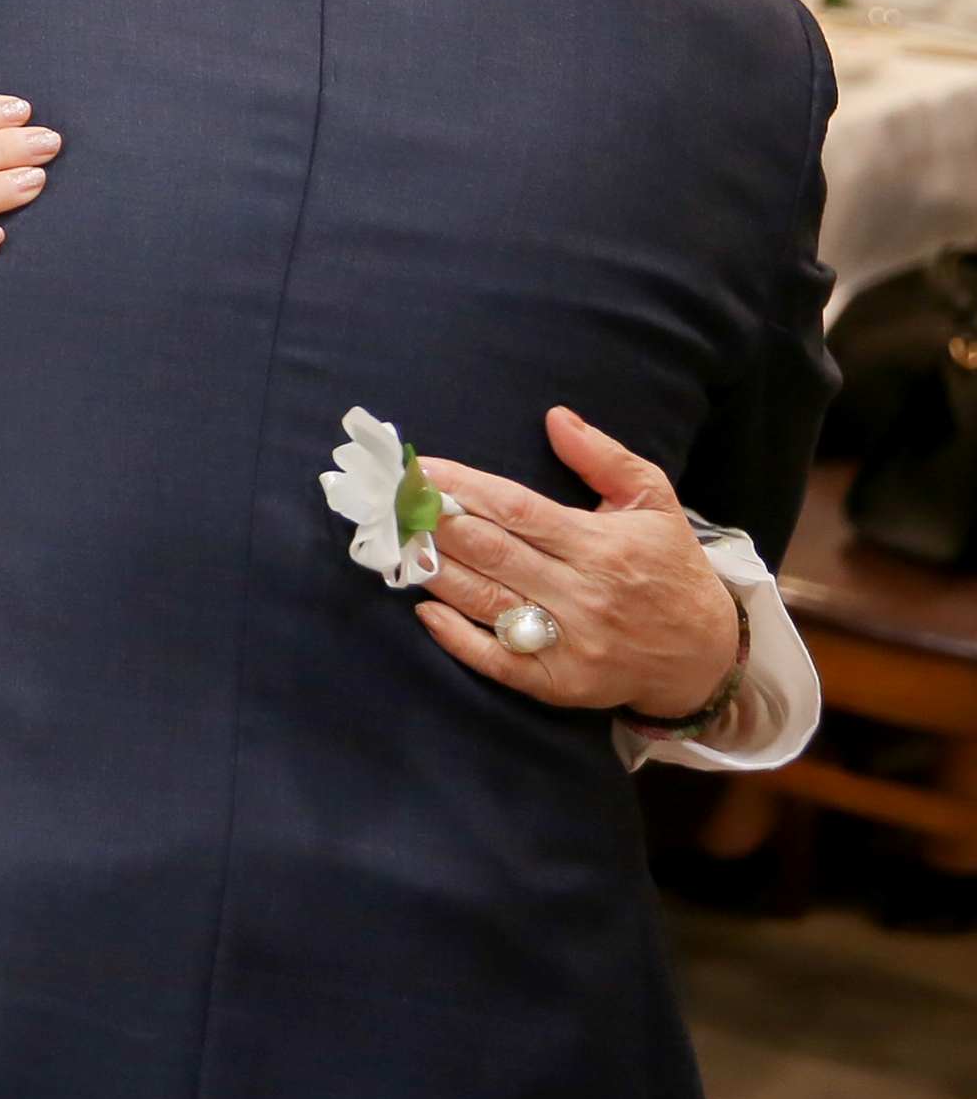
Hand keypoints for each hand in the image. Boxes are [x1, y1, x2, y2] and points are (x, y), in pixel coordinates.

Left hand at [414, 408, 744, 720]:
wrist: (704, 655)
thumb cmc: (670, 568)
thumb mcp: (654, 502)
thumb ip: (605, 458)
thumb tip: (555, 417)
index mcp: (599, 545)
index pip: (516, 509)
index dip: (463, 487)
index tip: (420, 470)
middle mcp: (582, 593)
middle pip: (492, 553)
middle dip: (436, 525)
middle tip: (393, 503)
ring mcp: (570, 641)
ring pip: (486, 601)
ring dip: (435, 572)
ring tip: (396, 546)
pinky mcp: (559, 682)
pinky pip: (497, 660)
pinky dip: (457, 637)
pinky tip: (425, 610)